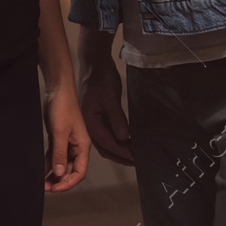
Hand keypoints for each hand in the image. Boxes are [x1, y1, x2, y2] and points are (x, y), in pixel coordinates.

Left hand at [43, 83, 90, 191]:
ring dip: (53, 174)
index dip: (68, 183)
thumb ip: (59, 153)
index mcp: (82, 147)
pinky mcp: (58, 138)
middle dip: (59, 180)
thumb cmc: (63, 108)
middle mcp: (76, 147)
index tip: (55, 188)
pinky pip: (55, 155)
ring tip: (41, 182)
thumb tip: (59, 174)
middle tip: (45, 187)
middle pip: (70, 170)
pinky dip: (49, 163)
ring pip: (61, 164)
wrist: (57, 90)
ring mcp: (67, 143)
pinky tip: (41, 169)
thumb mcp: (60, 132)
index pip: (79, 172)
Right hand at [78, 27, 133, 163]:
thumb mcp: (110, 96)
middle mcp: (88, 125)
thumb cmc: (101, 78)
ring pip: (105, 142)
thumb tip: (124, 138)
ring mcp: (92, 121)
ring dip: (119, 150)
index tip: (135, 159)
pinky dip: (117, 141)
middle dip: (120, 156)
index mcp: (89, 121)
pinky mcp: (97, 117)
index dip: (122, 152)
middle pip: (104, 147)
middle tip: (137, 162)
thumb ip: (116, 118)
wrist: (94, 63)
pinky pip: (107, 134)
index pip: (106, 143)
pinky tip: (127, 142)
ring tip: (134, 155)